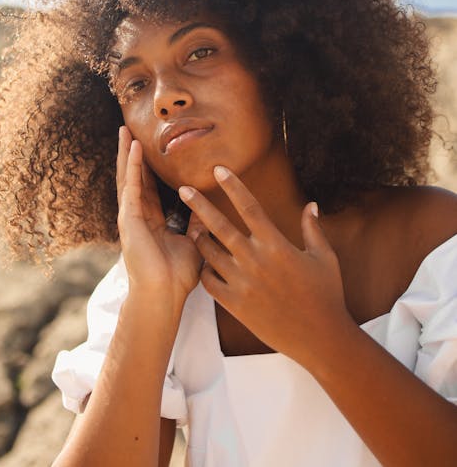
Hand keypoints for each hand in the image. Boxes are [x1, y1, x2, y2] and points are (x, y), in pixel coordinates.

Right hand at [116, 126, 202, 306]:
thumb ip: (198, 223)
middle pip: (132, 178)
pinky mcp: (130, 220)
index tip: (144, 147)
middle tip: (127, 130)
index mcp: (150, 221)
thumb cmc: (177, 277)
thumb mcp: (194, 242)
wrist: (164, 297)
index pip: (145, 187)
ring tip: (125, 131)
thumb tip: (208, 205)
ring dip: (127, 154)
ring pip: (127, 178)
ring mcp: (131, 218)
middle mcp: (137, 217)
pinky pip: (131, 187)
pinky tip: (134, 149)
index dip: (144, 167)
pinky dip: (132, 167)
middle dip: (130, 154)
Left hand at [179, 166, 351, 370]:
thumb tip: (311, 205)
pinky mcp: (235, 305)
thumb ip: (313, 229)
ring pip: (210, 254)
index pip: (249, 207)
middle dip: (199, 205)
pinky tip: (204, 264)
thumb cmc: (326, 295)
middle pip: (220, 226)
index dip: (233, 186)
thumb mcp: (324, 257)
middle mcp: (255, 260)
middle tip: (182, 189)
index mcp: (276, 244)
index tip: (218, 169)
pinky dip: (204, 271)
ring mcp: (242, 283)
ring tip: (191, 229)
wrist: (321, 339)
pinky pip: (209, 283)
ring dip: (199, 238)